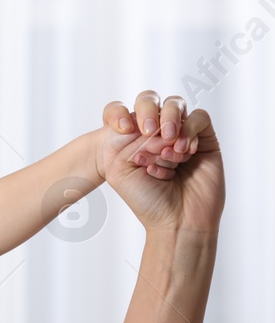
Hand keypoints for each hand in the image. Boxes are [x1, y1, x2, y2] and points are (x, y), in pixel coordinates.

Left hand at [101, 107, 223, 234]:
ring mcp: (180, 134)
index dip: (118, 114)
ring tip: (169, 151)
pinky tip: (183, 152)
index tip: (118, 129)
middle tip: (147, 131)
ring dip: (169, 123)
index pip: (122, 112)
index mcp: (130, 140)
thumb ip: (123, 141)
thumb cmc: (146, 199)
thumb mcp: (120, 170)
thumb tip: (143, 121)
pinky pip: (199, 118)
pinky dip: (189, 130)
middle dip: (147, 114)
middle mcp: (155, 134)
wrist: (176, 220)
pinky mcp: (204, 138)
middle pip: (150, 102)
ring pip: (175, 106)